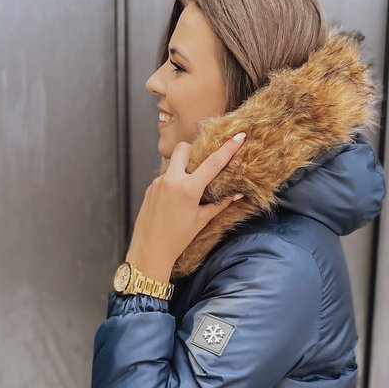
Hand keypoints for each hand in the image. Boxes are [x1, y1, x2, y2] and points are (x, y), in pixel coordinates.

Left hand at [125, 133, 246, 282]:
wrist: (150, 251)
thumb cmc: (177, 239)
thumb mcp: (201, 220)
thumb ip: (219, 204)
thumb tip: (238, 194)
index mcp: (188, 189)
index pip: (213, 163)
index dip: (228, 149)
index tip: (239, 136)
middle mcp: (171, 181)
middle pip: (184, 148)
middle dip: (194, 151)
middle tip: (201, 165)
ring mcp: (158, 183)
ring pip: (173, 163)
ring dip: (183, 169)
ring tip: (188, 191)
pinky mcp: (150, 188)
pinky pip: (165, 177)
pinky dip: (173, 182)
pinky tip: (175, 201)